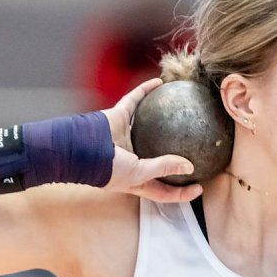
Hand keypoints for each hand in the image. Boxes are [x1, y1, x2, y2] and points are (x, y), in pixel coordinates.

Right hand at [102, 78, 202, 202]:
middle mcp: (132, 159)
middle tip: (198, 149)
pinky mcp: (117, 118)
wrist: (77, 150)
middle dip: (176, 157)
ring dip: (163, 118)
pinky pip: (135, 101)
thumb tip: (190, 166)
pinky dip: (145, 91)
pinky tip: (160, 82)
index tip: (199, 188)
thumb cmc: (105, 168)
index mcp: (135, 180)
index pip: (162, 191)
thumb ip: (163, 168)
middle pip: (159, 161)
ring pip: (149, 128)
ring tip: (183, 111)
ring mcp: (125, 138)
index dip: (181, 193)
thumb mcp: (138, 174)